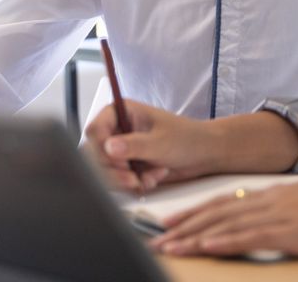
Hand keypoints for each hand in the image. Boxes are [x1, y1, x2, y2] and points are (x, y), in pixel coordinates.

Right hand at [83, 100, 219, 192]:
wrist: (204, 154)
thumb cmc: (187, 138)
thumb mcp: (161, 141)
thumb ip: (134, 145)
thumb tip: (109, 147)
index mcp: (121, 112)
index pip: (95, 130)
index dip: (101, 148)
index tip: (117, 160)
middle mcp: (117, 130)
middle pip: (93, 154)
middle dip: (113, 170)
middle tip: (131, 177)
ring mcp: (121, 150)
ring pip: (103, 171)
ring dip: (125, 180)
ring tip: (147, 178)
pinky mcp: (127, 167)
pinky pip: (117, 182)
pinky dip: (134, 185)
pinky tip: (153, 179)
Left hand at [152, 171, 297, 257]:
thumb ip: (285, 211)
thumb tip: (267, 224)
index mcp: (274, 194)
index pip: (225, 201)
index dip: (196, 212)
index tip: (171, 223)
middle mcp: (271, 200)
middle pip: (218, 210)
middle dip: (185, 226)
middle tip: (157, 239)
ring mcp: (281, 214)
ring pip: (227, 223)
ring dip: (195, 236)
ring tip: (170, 247)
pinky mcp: (293, 231)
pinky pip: (252, 235)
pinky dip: (226, 239)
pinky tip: (207, 245)